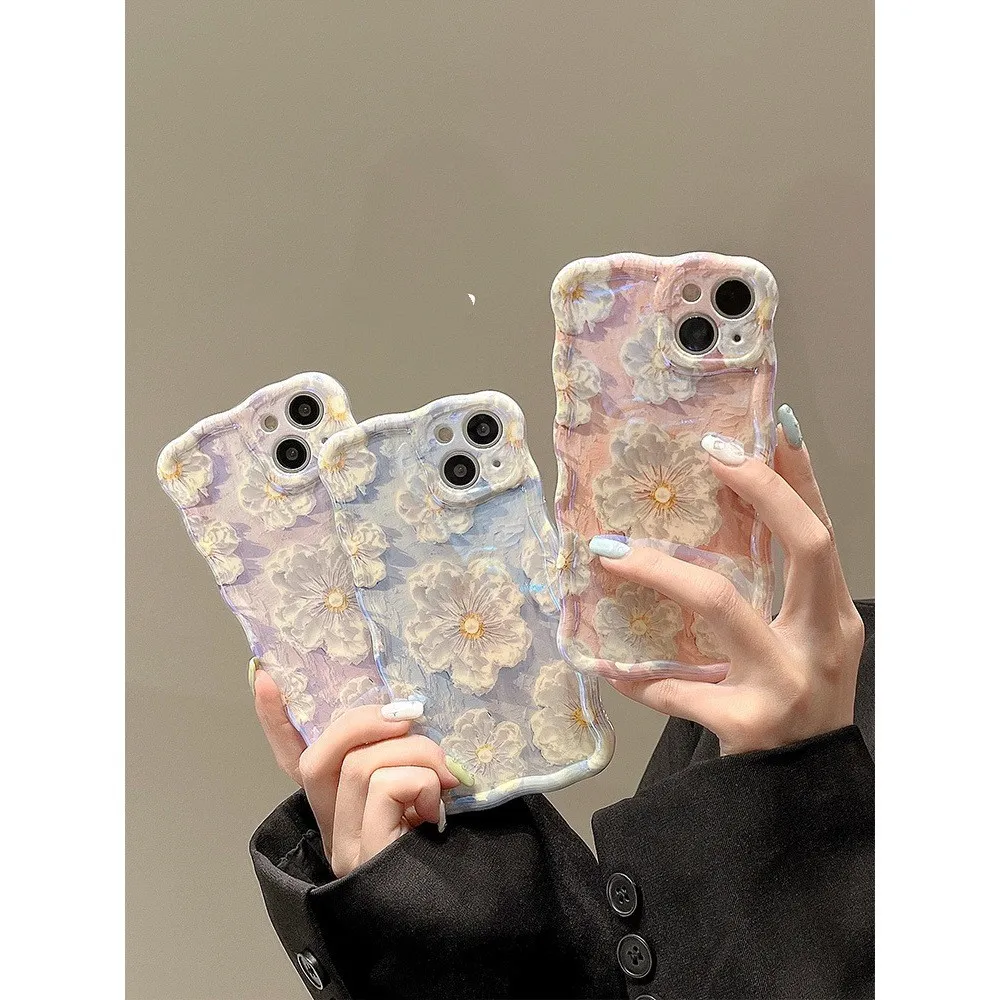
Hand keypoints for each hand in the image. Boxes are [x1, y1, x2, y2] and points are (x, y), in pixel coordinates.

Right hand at [254, 672, 461, 876]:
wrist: (461, 910)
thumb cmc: (447, 845)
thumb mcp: (422, 792)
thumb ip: (403, 761)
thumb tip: (405, 718)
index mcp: (341, 806)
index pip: (294, 761)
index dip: (275, 722)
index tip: (263, 678)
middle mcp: (332, 826)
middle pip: (323, 754)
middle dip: (369, 722)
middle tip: (413, 721)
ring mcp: (344, 844)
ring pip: (360, 765)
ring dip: (416, 755)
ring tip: (447, 778)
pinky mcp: (364, 855)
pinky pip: (385, 787)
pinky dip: (421, 782)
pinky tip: (437, 809)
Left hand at [590, 405, 864, 755]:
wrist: (802, 789)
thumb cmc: (795, 701)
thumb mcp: (803, 641)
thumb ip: (774, 592)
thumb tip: (712, 524)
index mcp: (834, 616)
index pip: (823, 531)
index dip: (799, 478)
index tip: (769, 428)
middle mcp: (819, 641)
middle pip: (803, 546)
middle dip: (759, 490)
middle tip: (709, 457)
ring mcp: (784, 681)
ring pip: (720, 603)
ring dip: (659, 570)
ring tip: (611, 552)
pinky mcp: (744, 723)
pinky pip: (675, 687)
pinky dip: (635, 675)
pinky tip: (606, 666)